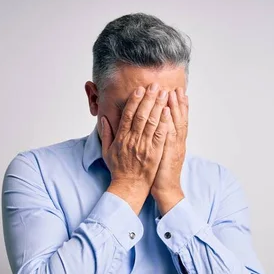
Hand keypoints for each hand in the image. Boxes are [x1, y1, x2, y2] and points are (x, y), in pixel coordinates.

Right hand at [101, 83, 171, 214]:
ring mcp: (145, 147)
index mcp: (122, 138)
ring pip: (152, 122)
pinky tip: (169, 112)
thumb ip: (106, 134)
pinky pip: (161, 136)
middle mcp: (133, 140)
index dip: (135, 100)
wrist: (129, 187)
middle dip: (149, 98)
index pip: (128, 115)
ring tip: (164, 93)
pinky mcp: (155, 153)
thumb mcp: (107, 151)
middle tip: (155, 85)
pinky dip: (165, 122)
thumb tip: (105, 119)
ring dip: (159, 106)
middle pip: (142, 115)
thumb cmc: (118, 170)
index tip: (140, 89)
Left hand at [151, 87, 188, 215]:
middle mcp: (177, 143)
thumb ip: (161, 140)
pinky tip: (165, 112)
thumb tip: (159, 128)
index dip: (179, 106)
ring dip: (174, 108)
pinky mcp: (168, 154)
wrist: (167, 190)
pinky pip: (168, 136)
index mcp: (175, 142)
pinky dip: (168, 123)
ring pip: (175, 124)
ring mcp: (174, 148)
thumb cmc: (160, 173)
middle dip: (178, 102)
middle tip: (177, 87)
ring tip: (173, 93)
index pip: (178, 120)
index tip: (177, 92)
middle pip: (179, 119)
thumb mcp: (163, 154)